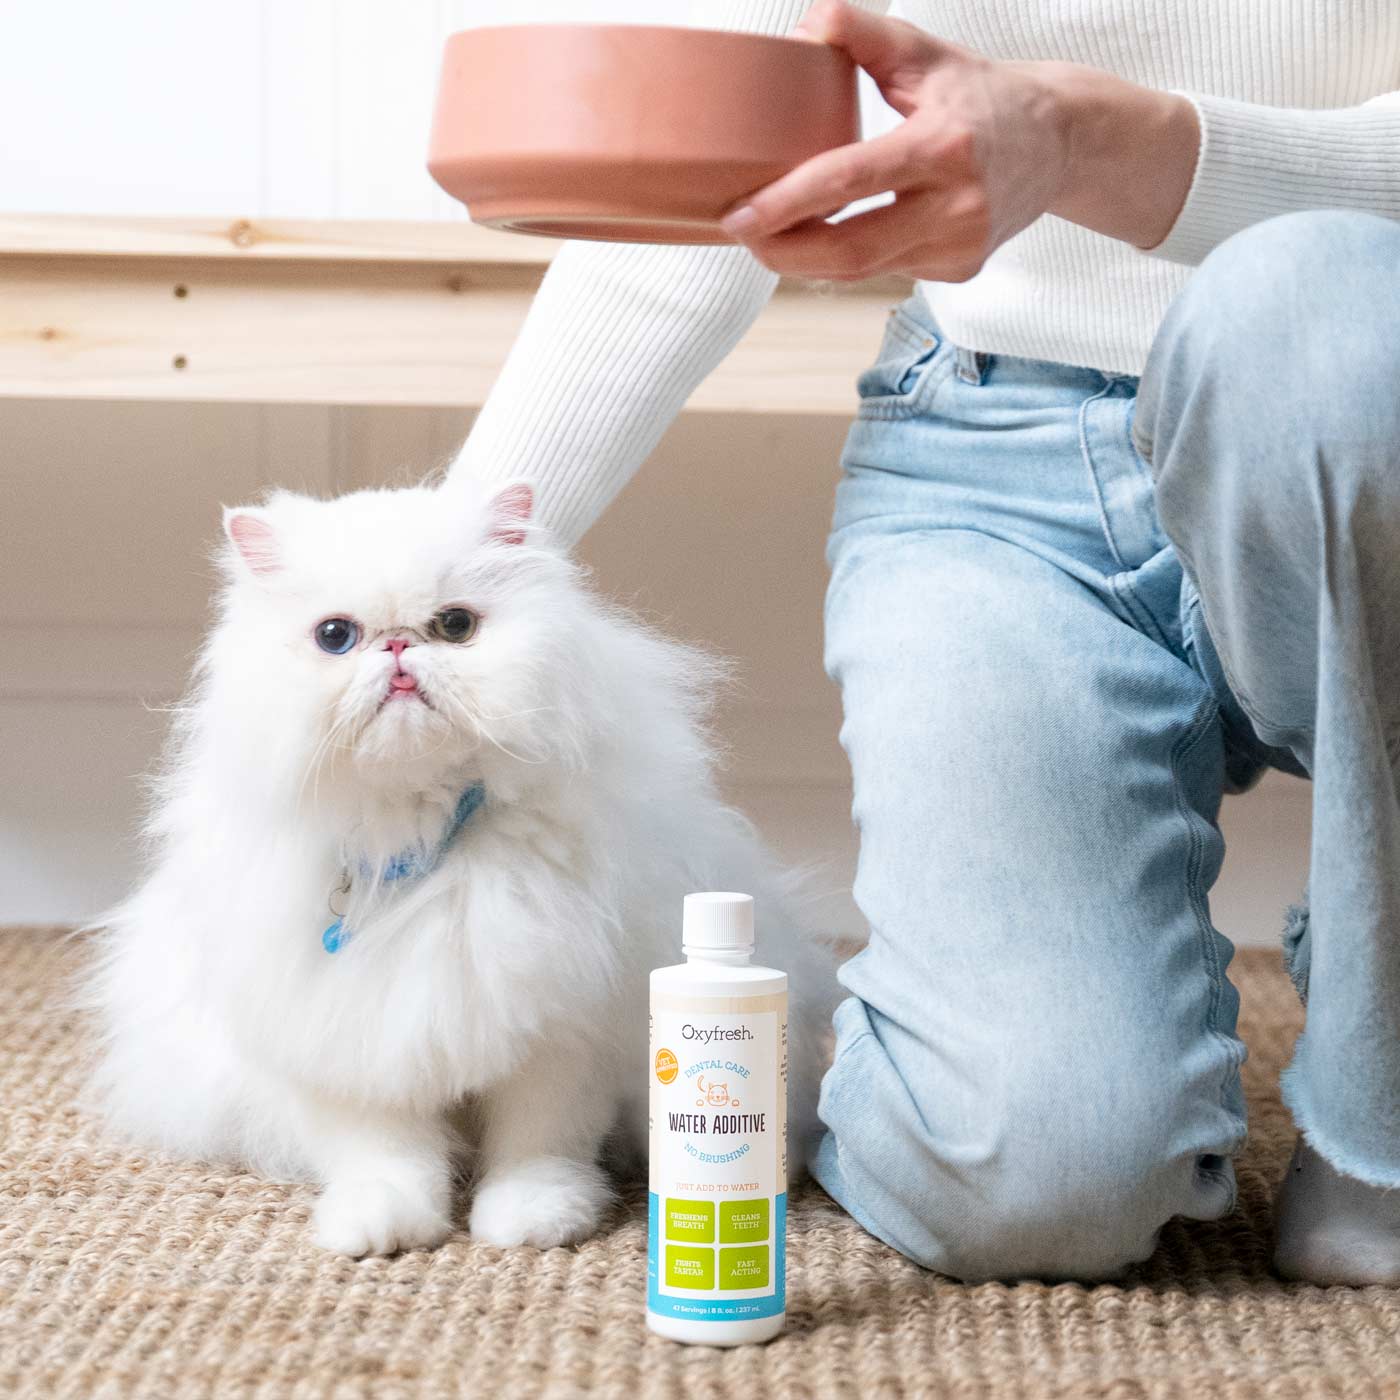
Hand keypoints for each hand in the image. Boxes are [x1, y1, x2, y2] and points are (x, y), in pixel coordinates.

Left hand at [720, 0, 1198, 282]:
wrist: (1059, 141)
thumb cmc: (980, 94)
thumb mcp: (924, 53)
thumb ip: (860, 32)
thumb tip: (801, 28)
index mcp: (943, 146)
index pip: (849, 182)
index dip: (786, 204)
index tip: (738, 215)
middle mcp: (956, 206)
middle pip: (848, 252)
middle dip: (782, 251)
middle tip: (739, 234)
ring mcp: (959, 247)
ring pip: (861, 271)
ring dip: (805, 259)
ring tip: (768, 236)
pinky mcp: (958, 271)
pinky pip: (885, 273)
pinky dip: (848, 259)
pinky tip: (830, 237)